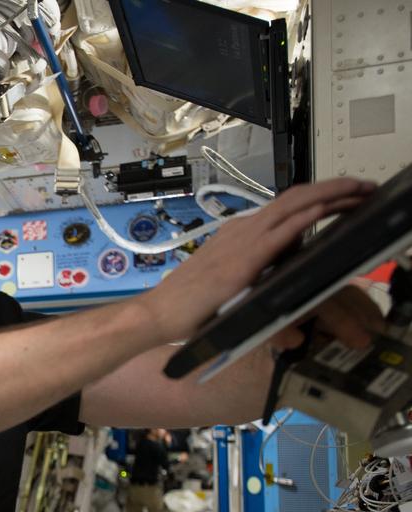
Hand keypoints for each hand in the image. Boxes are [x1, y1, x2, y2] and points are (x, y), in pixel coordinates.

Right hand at [138, 178, 376, 344]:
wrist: (158, 314)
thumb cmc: (188, 306)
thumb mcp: (230, 283)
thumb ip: (256, 272)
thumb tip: (283, 271)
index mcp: (239, 234)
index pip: (287, 206)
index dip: (320, 195)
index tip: (348, 195)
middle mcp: (243, 230)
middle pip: (296, 197)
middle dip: (336, 186)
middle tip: (365, 186)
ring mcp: (243, 242)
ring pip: (295, 205)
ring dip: (331, 194)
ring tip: (360, 191)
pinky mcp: (244, 260)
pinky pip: (282, 230)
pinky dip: (308, 215)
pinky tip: (329, 208)